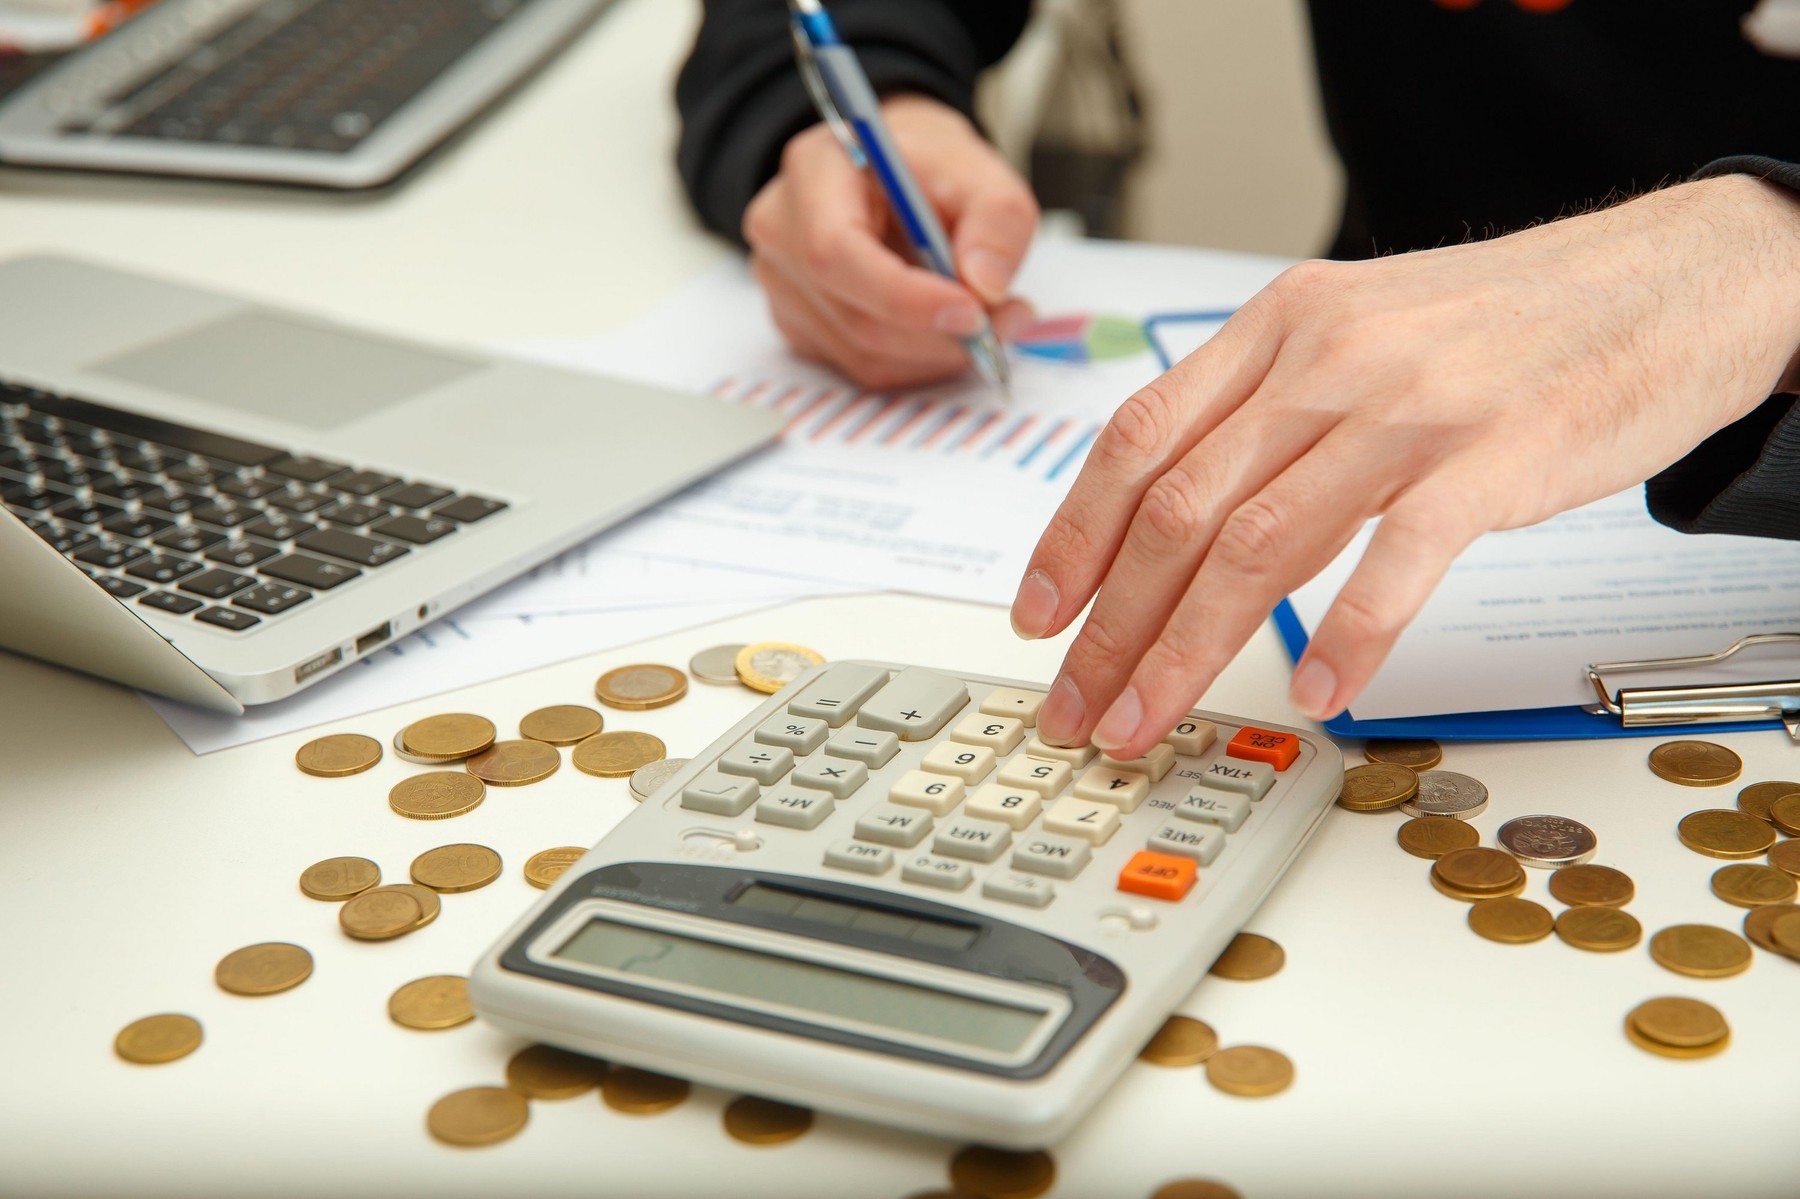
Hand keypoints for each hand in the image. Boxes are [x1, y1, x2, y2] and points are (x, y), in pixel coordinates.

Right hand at [743, 94, 1038, 390]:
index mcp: (814, 171)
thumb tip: (985, 286)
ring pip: (865, 354)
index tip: (972, 312)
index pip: (836, 252)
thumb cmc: (926, 171)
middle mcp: (782, 230)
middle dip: (941, 334)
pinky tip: (945, 328)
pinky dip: (919, 361)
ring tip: (988, 318)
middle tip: (1006, 320)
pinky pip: (864, 369)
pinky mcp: (800, 327)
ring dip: (938, 353)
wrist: (893, 179)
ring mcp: (783, 285)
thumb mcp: (980, 170)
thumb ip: (997, 218)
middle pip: (857, 316)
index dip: (904, 296)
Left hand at [1010, 175, 1799, 759]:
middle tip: (1075, 704)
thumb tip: (1179, 509)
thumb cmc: (1506, 324)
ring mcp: (1406, 407)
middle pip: (1176, 508)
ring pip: (1257, 544)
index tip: (1037, 615)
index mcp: (1279, 326)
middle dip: (1109, 625)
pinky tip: (1313, 697)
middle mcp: (1325, 359)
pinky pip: (1394, 560)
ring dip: (1186, 650)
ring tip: (1147, 720)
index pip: (1138, 438)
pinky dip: (1348, 636)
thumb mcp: (1358, 330)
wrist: (1667, 282)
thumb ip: (1268, 406)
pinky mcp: (1492, 457)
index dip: (1072, 535)